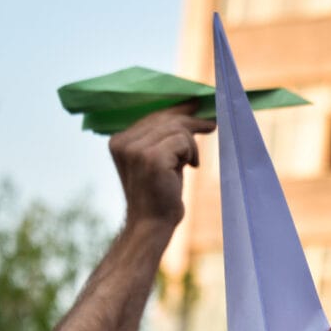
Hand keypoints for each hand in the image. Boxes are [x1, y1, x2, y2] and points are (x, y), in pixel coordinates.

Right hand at [108, 102, 215, 227]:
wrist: (151, 225)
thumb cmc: (160, 196)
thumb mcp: (159, 161)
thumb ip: (164, 139)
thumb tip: (190, 112)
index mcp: (118, 141)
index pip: (151, 116)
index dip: (177, 110)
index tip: (196, 106)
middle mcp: (123, 142)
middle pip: (165, 118)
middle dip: (191, 121)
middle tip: (211, 125)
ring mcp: (135, 149)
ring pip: (177, 128)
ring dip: (191, 146)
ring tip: (191, 163)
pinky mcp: (151, 158)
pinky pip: (183, 141)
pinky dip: (192, 153)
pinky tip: (191, 167)